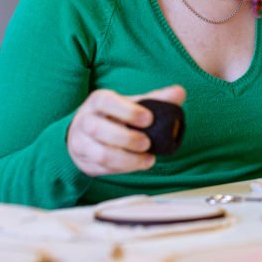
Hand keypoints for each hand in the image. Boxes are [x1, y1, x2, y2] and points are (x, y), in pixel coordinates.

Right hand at [66, 84, 184, 176]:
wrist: (87, 134)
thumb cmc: (115, 116)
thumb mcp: (132, 104)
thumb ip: (156, 99)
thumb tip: (179, 92)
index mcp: (97, 101)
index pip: (106, 102)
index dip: (127, 111)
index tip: (148, 119)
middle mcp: (85, 120)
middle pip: (98, 129)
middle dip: (127, 139)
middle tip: (147, 143)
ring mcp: (81, 143)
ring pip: (101, 154)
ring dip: (127, 160)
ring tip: (147, 159)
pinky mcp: (85, 162)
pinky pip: (103, 168)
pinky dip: (124, 169)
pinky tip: (138, 165)